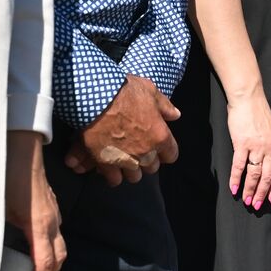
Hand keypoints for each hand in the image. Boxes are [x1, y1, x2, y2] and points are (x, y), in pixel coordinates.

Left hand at [6, 131, 66, 270]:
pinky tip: (36, 246)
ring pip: (61, 244)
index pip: (46, 263)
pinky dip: (51, 246)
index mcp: (40, 226)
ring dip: (52, 261)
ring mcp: (55, 211)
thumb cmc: (7, 177)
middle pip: (60, 257)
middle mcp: (53, 221)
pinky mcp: (52, 204)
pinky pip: (57, 231)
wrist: (21, 148)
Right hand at [65, 75, 180, 185]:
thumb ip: (165, 106)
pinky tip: (109, 166)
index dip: (165, 151)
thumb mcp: (150, 90)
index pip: (171, 155)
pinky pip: (114, 179)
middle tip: (138, 150)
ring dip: (130, 169)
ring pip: (134, 177)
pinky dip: (112, 174)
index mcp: (160, 136)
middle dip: (147, 161)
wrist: (95, 98)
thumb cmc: (124, 91)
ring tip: (123, 159)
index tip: (158, 146)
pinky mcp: (106, 164)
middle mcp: (146, 152)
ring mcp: (126, 160)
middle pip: (152, 168)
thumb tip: (175, 115)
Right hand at [226, 90, 270, 210]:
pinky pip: (239, 166)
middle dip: (262, 193)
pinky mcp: (242, 143)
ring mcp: (256, 147)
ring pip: (254, 174)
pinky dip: (236, 179)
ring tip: (246, 201)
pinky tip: (234, 189)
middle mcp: (270, 149)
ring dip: (250, 190)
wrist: (248, 99)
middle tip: (257, 205)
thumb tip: (267, 163)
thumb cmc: (258, 114)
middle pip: (267, 177)